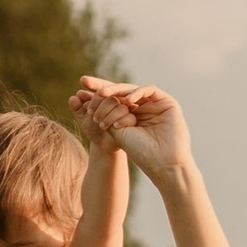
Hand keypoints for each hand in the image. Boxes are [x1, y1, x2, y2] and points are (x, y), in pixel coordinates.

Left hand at [71, 78, 190, 178]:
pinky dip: (137, 92)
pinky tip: (127, 99)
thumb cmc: (140, 153)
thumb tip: (89, 98)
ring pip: (133, 90)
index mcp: (129, 116)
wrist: (163, 163)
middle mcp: (141, 108)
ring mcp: (154, 104)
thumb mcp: (116, 131)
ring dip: (117, 90)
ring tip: (102, 94)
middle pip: (121, 92)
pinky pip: (150, 90)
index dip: (96, 96)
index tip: (78, 93)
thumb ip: (107, 114)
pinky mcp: (167, 102)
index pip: (112, 101)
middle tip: (85, 82)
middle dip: (102, 87)